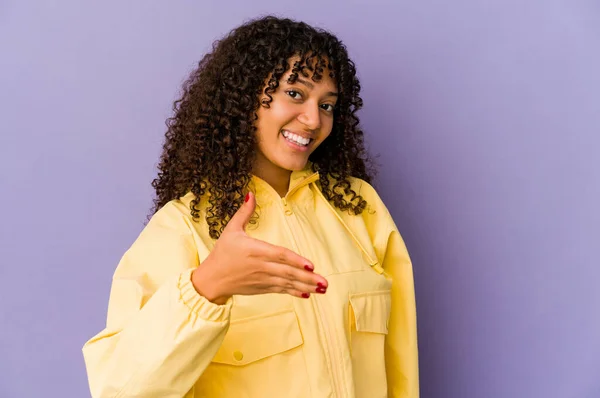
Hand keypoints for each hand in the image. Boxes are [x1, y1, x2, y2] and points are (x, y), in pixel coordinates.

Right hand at [192, 192, 327, 303]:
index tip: (311, 265)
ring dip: (306, 286)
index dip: (295, 260)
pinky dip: (294, 292)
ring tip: (322, 288)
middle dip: (307, 278)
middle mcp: (261, 266)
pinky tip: (307, 294)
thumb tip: (250, 193)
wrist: (211, 280)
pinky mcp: (262, 288)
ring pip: (287, 283)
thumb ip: (244, 212)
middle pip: (287, 272)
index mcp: (255, 250)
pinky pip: (281, 290)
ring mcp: (262, 279)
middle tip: (325, 282)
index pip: (279, 255)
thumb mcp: (231, 230)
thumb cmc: (222, 253)